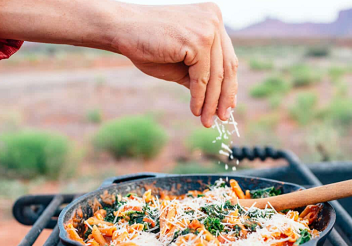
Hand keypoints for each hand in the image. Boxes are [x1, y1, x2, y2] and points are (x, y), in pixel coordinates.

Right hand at [112, 3, 237, 126]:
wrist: (121, 29)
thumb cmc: (148, 45)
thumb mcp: (182, 63)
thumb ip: (201, 75)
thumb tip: (221, 100)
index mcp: (212, 18)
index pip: (228, 57)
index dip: (230, 84)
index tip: (229, 105)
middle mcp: (214, 19)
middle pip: (227, 67)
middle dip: (224, 97)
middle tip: (222, 118)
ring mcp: (208, 28)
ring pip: (216, 75)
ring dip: (211, 102)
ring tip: (207, 120)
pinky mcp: (198, 40)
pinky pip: (202, 77)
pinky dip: (199, 97)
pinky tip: (195, 110)